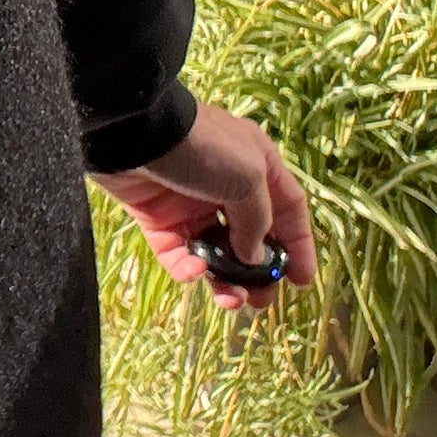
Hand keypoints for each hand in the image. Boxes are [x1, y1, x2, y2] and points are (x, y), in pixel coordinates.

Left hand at [92, 101, 317, 310]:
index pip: (287, 209)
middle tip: (260, 302)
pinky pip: (178, 253)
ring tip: (230, 301)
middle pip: (251, 237)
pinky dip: (187, 268)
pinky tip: (194, 272)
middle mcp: (227, 185)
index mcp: (257, 166)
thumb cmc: (202, 147)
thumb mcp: (247, 178)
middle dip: (257, 273)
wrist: (135, 134)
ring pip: (215, 253)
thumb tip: (254, 257)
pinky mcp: (157, 219)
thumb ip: (258, 220)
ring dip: (224, 280)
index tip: (301, 280)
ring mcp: (191, 203)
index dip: (298, 244)